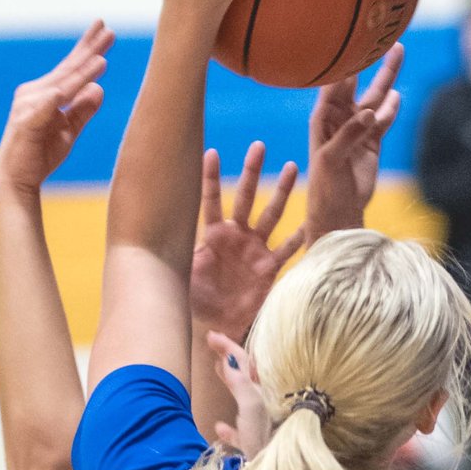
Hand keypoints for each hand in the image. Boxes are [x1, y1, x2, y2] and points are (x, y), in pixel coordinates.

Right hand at [0, 19, 112, 195]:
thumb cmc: (41, 153)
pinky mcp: (26, 121)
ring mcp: (29, 105)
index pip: (71, 68)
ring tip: (102, 58)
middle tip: (108, 29)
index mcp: (46, 92)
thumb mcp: (69, 130)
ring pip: (61, 84)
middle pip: (67, 68)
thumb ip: (82, 109)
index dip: (89, 51)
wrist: (17, 179)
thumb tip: (100, 88)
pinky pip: (46, 106)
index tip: (107, 33)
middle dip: (88, 49)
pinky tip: (73, 87)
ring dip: (81, 70)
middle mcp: (35, 92)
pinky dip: (58, 95)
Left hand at [191, 140, 299, 337]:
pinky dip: (298, 238)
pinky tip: (310, 223)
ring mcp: (255, 248)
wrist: (221, 324)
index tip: (211, 152)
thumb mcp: (184, 279)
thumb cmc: (199, 301)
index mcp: (213, 235)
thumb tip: (160, 247)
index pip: (210, 200)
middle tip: (259, 145)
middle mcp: (236, 235)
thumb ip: (179, 260)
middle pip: (246, 197)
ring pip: (271, 214)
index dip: (210, 178)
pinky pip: (287, 249)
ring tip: (291, 166)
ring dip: (281, 191)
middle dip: (252, 171)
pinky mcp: (270, 266)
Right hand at [204, 331, 271, 456]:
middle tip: (210, 343)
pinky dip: (230, 428)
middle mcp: (265, 406)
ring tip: (217, 370)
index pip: (245, 362)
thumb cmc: (265, 440)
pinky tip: (220, 428)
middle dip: (228, 359)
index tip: (209, 335)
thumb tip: (228, 358)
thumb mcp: (252, 406)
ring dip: (230, 383)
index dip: (228, 346)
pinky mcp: (255, 447)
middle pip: (244, 376)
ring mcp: (260, 426)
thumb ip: (240, 383)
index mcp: (264, 393)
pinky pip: (241, 432)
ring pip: (244, 399)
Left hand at [302, 44, 402, 238]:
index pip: (333, 84)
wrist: (338, 212)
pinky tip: (397, 95)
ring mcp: (357, 129)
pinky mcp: (371, 142)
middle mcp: (339, 118)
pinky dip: (391, 109)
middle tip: (379, 34)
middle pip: (356, 83)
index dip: (343, 63)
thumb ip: (348, 135)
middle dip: (367, 59)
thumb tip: (369, 112)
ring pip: (374, 97)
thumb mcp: (331, 160)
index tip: (355, 40)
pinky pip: (384, 120)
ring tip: (397, 51)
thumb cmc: (324, 187)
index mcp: (322, 118)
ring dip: (386, 77)